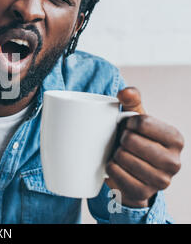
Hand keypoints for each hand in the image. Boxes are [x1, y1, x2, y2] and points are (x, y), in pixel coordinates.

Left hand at [105, 87, 183, 207]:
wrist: (134, 173)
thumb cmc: (136, 139)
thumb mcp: (136, 118)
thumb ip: (132, 100)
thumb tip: (125, 92)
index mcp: (176, 139)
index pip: (142, 122)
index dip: (128, 123)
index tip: (130, 129)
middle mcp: (174, 162)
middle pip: (130, 140)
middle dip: (121, 139)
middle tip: (124, 144)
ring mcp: (160, 181)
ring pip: (122, 157)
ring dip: (115, 154)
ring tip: (121, 155)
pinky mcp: (143, 193)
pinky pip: (115, 172)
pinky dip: (110, 167)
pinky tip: (117, 166)